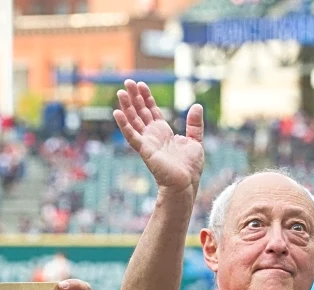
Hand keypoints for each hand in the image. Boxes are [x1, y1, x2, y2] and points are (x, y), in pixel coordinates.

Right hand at [114, 80, 203, 195]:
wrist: (186, 184)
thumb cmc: (190, 168)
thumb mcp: (196, 141)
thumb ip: (194, 124)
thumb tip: (197, 106)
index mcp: (163, 132)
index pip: (152, 111)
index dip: (146, 98)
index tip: (141, 85)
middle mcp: (153, 136)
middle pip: (140, 112)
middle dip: (134, 97)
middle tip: (127, 82)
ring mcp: (147, 143)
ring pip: (134, 121)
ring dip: (126, 107)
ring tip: (120, 92)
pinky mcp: (145, 150)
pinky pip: (131, 136)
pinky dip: (124, 125)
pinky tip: (116, 113)